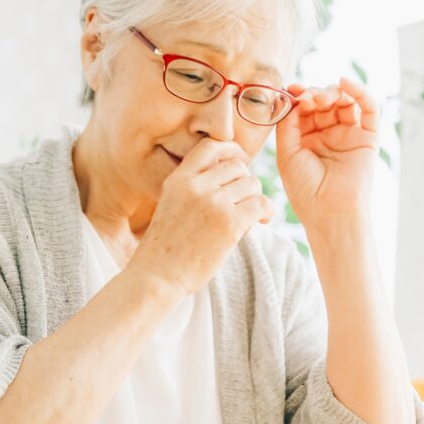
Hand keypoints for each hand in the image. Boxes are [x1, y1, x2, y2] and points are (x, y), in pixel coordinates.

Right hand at [128, 138, 273, 296]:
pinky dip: (266, 211)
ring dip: (255, 198)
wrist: (158, 276)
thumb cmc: (166, 247)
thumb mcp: (171, 204)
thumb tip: (232, 174)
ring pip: (252, 183)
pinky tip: (261, 221)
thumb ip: (194, 187)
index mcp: (179, 179)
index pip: (209, 147)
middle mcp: (196, 186)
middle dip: (246, 181)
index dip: (230, 149)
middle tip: (245, 200)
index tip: (241, 159)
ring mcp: (213, 203)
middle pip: (237, 166)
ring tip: (251, 215)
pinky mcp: (229, 223)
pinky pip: (260, 204)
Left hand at [275, 76, 378, 226]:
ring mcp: (349, 134)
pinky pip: (369, 108)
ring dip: (332, 92)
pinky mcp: (368, 137)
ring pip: (344, 100)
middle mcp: (329, 133)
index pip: (305, 107)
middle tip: (307, 98)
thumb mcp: (287, 152)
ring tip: (321, 98)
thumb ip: (288, 123)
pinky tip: (346, 83)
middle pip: (324, 100)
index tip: (291, 90)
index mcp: (308, 138)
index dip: (299, 95)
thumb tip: (294, 97)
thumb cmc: (305, 189)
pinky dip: (360, 91)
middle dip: (314, 93)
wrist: (329, 212)